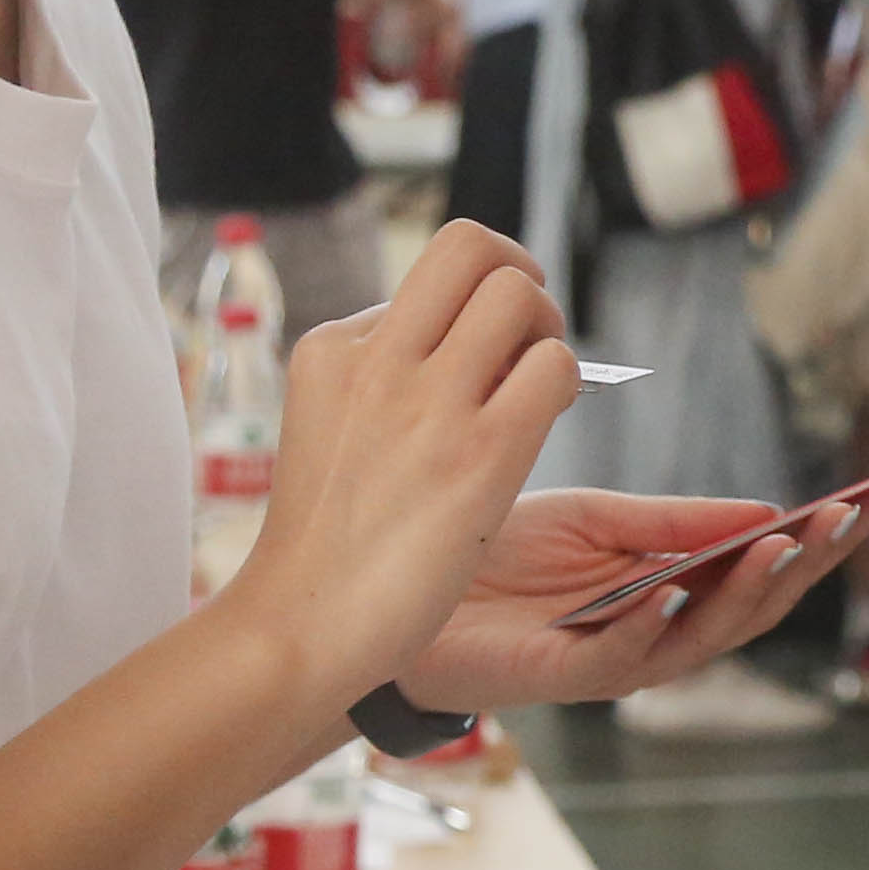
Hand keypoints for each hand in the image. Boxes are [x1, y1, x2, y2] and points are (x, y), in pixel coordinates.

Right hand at [218, 225, 581, 708]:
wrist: (303, 623)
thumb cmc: (331, 538)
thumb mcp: (333, 423)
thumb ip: (387, 370)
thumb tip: (473, 335)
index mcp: (333, 347)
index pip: (430, 274)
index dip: (473, 302)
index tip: (480, 351)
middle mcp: (377, 359)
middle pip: (473, 246)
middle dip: (520, 278)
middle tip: (526, 338)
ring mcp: (426, 403)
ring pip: (521, 294)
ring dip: (549, 333)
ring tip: (534, 392)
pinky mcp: (479, 453)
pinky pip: (556, 367)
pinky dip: (565, 387)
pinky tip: (539, 429)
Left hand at [388, 485, 868, 713]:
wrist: (407, 588)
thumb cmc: (498, 555)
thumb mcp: (597, 518)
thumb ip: (674, 521)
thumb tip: (763, 512)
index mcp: (674, 590)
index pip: (764, 568)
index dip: (821, 537)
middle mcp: (658, 631)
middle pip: (755, 606)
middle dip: (809, 563)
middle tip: (854, 516)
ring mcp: (616, 659)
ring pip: (704, 636)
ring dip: (747, 592)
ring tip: (785, 544)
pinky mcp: (563, 674)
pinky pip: (620, 655)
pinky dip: (651, 626)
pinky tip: (675, 589)